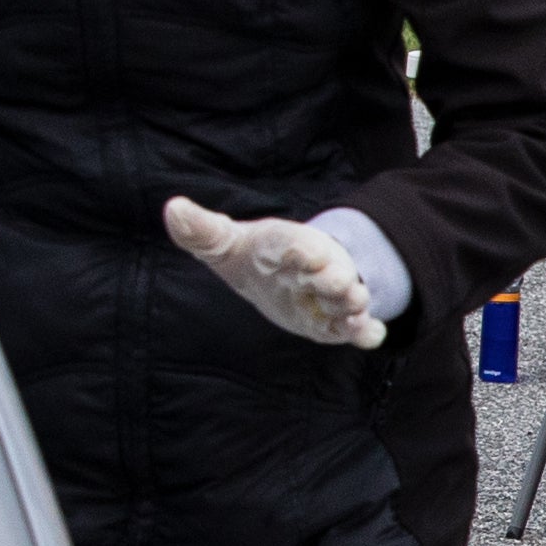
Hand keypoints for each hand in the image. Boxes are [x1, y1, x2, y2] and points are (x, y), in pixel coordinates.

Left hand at [164, 195, 399, 352]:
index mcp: (286, 245)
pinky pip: (354, 326)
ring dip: (352, 303)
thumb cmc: (252, 256)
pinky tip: (371, 336)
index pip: (294, 243)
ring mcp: (328, 295)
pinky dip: (365, 330)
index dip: (301, 249)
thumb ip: (200, 231)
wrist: (282, 275)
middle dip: (334, 277)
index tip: (309, 254)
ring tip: (355, 306)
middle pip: (328, 271)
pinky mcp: (334, 321)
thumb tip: (173, 209)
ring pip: (345, 299)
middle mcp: (313, 268)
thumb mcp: (225, 243)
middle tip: (337, 283)